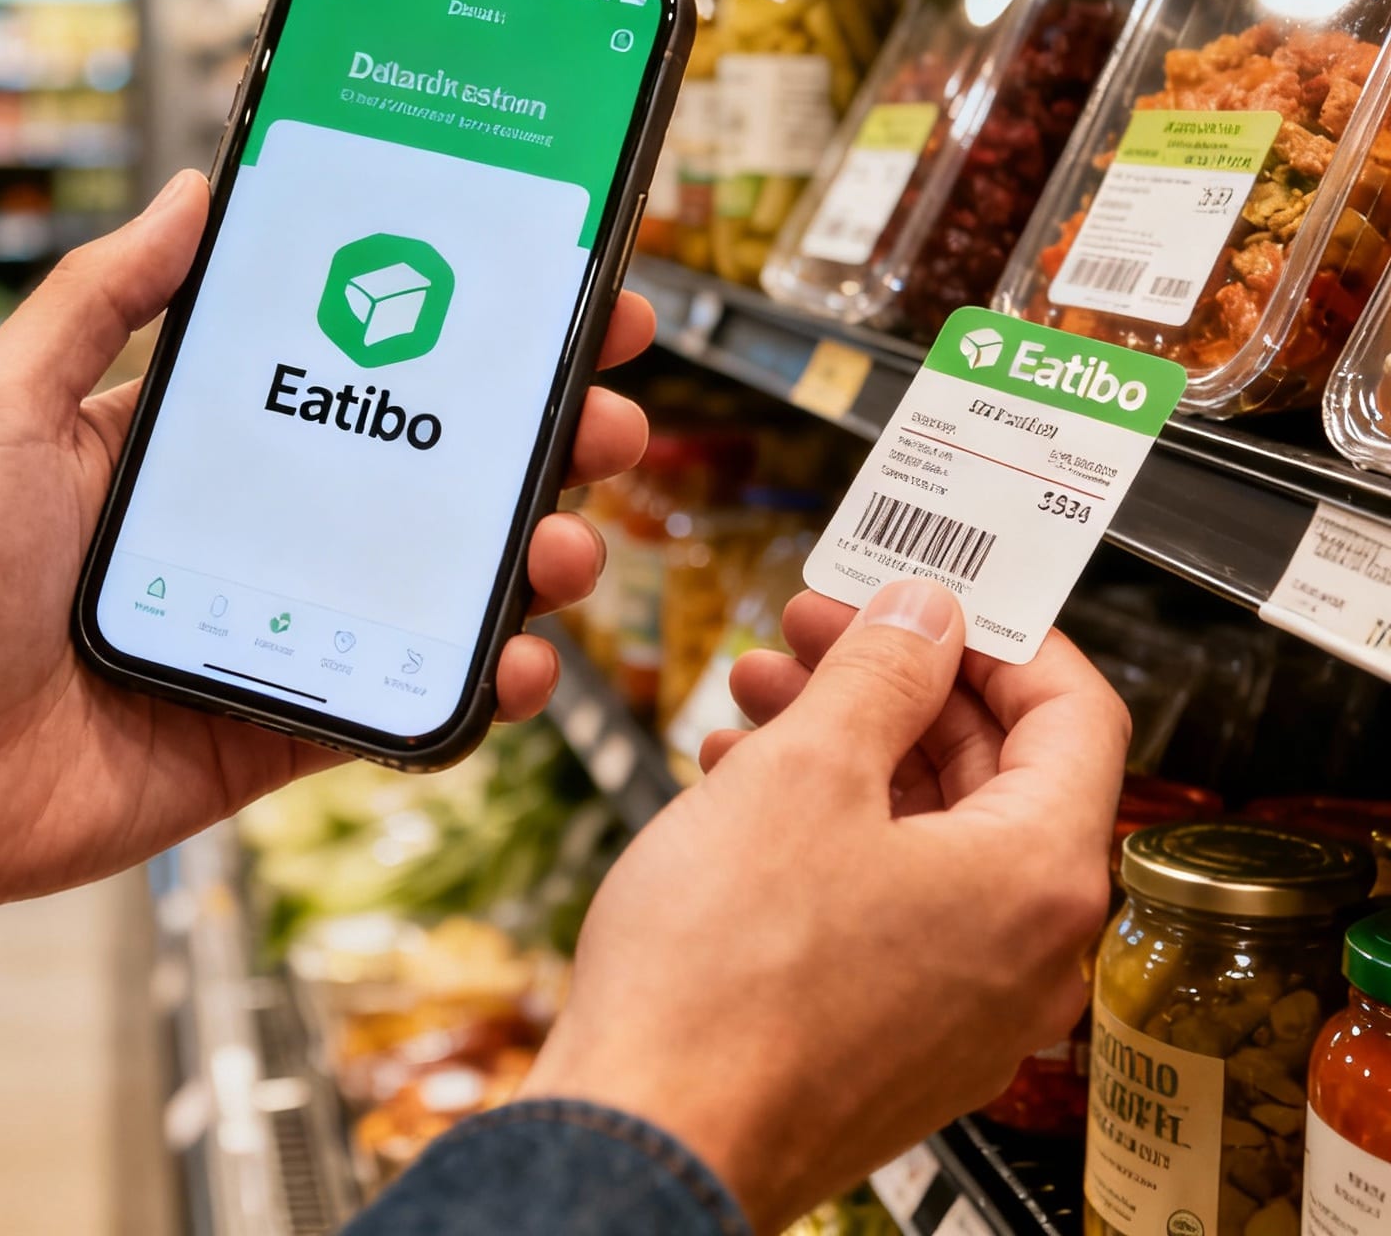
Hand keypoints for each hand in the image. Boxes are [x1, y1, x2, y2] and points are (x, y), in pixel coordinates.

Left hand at [0, 170, 656, 987]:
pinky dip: (481, 686)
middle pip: (420, 467)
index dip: (450, 324)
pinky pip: (406, 702)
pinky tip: (523, 657)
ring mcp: (274, 626)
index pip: (348, 361)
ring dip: (525, 550)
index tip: (542, 285)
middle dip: (529, 433)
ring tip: (568, 533)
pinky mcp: (280, 728)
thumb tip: (194, 186)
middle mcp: (247, 524)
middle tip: (603, 408)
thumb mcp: (0, 402)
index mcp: (189, 439)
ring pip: (435, 582)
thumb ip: (99, 297)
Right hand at [521, 580, 1129, 1232]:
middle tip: (815, 631)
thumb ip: (880, 673)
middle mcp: (1026, 952)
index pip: (1073, 710)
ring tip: (759, 699)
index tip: (928, 591)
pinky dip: (829, 826)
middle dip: (896, 683)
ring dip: (850, 747)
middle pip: (996, 770)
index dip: (993, 630)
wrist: (652, 1133)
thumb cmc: (725, 984)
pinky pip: (891, 899)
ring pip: (930, 833)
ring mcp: (963, 1003)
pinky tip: (743, 787)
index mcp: (1039, 880)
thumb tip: (923, 615)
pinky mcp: (894, 1032)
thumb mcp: (804, 771)